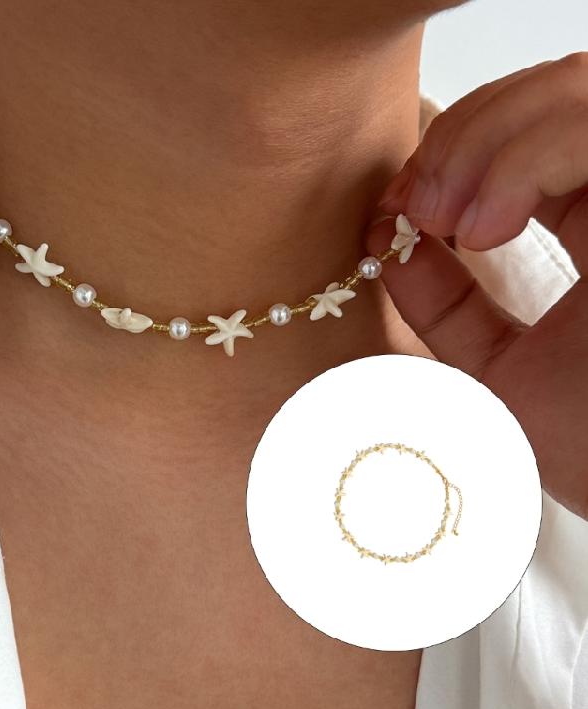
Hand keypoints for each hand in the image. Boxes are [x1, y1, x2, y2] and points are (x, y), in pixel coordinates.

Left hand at [365, 52, 587, 520]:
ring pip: (578, 92)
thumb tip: (385, 241)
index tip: (395, 207)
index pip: (534, 138)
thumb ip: (445, 306)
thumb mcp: (497, 370)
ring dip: (488, 142)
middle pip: (556, 94)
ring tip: (446, 221)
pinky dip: (529, 158)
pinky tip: (484, 228)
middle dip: (465, 136)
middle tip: (415, 205)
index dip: (456, 151)